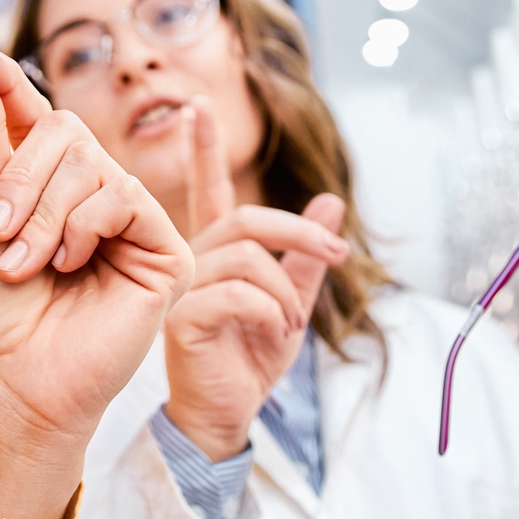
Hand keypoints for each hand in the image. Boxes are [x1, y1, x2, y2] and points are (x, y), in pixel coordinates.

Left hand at [0, 38, 192, 518]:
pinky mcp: (167, 249)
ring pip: (92, 162)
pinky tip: (71, 265)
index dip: (5, 83)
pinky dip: (83, 226)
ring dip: (44, 212)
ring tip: (25, 264)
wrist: (18, 381)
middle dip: (20, 175)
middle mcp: (95, 197)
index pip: (34, 119)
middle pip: (65, 130)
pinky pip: (122, 196)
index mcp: (51, 189)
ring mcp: (134, 221)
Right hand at [161, 97, 348, 461]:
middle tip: (337, 255)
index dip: (203, 148)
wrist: (225, 414)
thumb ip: (308, 256)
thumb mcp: (291, 302)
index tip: (197, 105)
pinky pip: (239, 295)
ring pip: (246, 257)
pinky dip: (271, 311)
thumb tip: (332, 201)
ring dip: (285, 288)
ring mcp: (181, 289)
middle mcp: (191, 262)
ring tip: (293, 322)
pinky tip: (275, 334)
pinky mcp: (183, 319)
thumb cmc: (249, 360)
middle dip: (299, 232)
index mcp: (213, 254)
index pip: (207, 190)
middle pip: (245, 218)